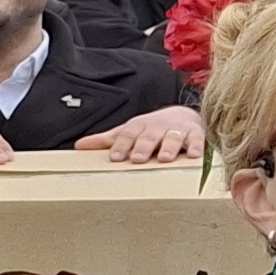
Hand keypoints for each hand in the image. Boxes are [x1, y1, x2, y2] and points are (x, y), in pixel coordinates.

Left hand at [80, 105, 207, 165]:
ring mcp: (177, 130)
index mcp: (139, 126)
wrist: (181, 115)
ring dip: (169, 148)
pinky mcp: (195, 134)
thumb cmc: (150, 129)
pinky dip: (197, 147)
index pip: (127, 135)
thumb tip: (78, 147)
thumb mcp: (128, 132)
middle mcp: (157, 127)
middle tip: (137, 159)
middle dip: (143, 147)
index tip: (114, 158)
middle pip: (149, 136)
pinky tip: (195, 156)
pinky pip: (197, 140)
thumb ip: (106, 141)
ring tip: (164, 159)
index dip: (121, 146)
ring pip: (173, 138)